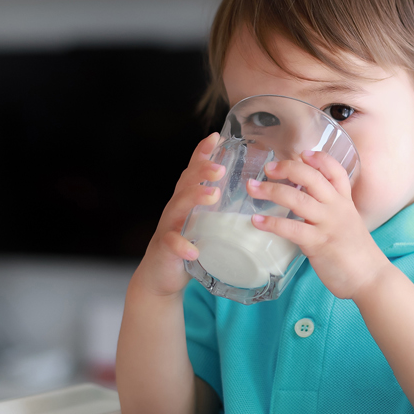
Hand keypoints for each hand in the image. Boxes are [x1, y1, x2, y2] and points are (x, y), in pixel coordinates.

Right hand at [135, 133, 224, 297]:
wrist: (159, 277)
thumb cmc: (187, 246)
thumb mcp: (203, 224)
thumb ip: (220, 210)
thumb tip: (253, 198)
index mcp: (186, 202)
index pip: (192, 172)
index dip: (201, 154)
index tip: (216, 137)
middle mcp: (175, 210)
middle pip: (186, 184)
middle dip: (201, 172)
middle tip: (220, 168)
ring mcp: (168, 228)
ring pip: (177, 207)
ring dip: (194, 199)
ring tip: (211, 195)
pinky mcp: (165, 249)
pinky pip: (171, 244)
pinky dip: (181, 245)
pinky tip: (193, 249)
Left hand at [245, 151, 392, 298]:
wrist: (371, 279)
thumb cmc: (357, 254)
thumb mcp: (348, 224)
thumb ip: (330, 212)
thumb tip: (305, 206)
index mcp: (345, 202)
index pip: (335, 171)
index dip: (319, 159)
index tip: (303, 153)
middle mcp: (337, 208)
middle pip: (312, 178)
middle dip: (287, 168)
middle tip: (268, 168)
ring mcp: (328, 224)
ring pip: (297, 199)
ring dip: (271, 191)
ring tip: (252, 188)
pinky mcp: (318, 243)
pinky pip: (291, 228)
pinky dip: (271, 223)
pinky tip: (255, 220)